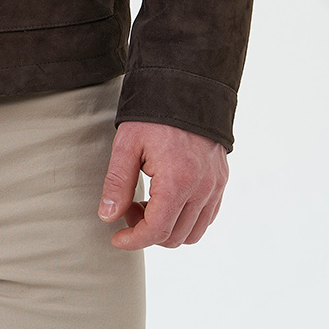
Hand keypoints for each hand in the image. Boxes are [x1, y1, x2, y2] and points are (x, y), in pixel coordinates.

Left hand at [98, 121, 228, 248]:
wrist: (186, 87)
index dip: (133, 240)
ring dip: (168, 229)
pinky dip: (186, 220)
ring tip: (148, 203)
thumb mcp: (127, 144)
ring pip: (193, 233)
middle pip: (175, 237)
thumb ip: (117, 183)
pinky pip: (207, 217)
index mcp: (177, 181)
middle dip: (147, 232)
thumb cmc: (153, 115)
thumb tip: (108, 216)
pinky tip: (167, 200)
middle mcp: (202, 189)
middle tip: (129, 208)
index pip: (157, 231)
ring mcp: (215, 186)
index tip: (117, 238)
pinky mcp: (221, 181)